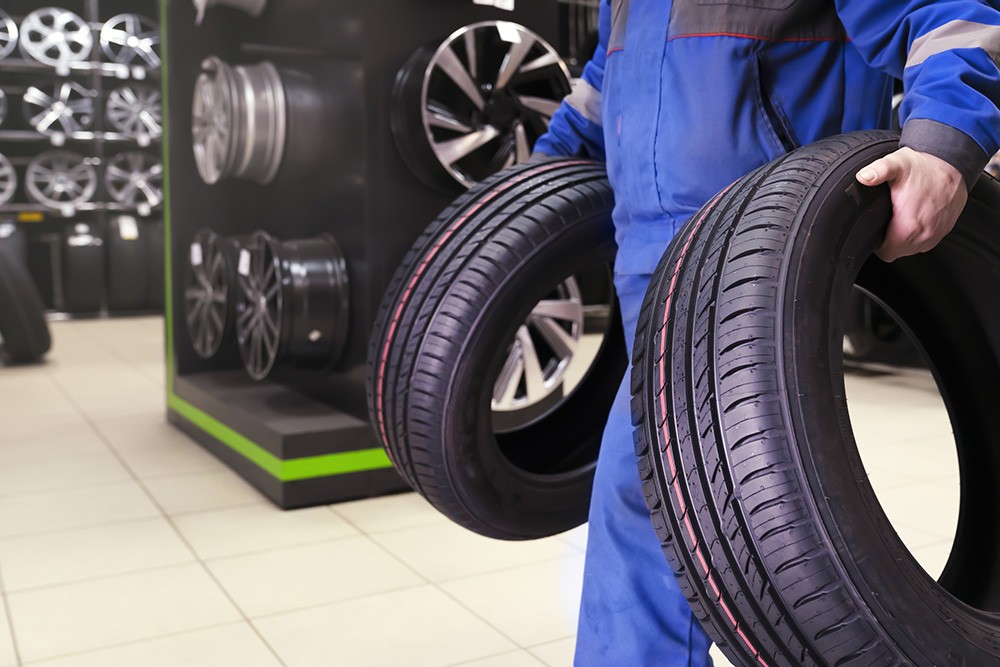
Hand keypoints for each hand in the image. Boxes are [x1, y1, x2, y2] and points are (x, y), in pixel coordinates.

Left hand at [855, 147, 966, 261]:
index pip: (887, 253)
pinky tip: (914, 220)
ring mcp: (937, 232)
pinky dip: (918, 235)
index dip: (878, 246)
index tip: (875, 232)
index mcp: (910, 224)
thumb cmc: (925, 166)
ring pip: (913, 249)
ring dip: (904, 239)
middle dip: (889, 241)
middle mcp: (926, 233)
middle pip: (899, 252)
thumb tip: (863, 177)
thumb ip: (878, 170)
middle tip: (886, 222)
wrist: (955, 163)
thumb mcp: (897, 163)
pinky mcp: (945, 230)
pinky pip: (926, 242)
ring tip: (900, 220)